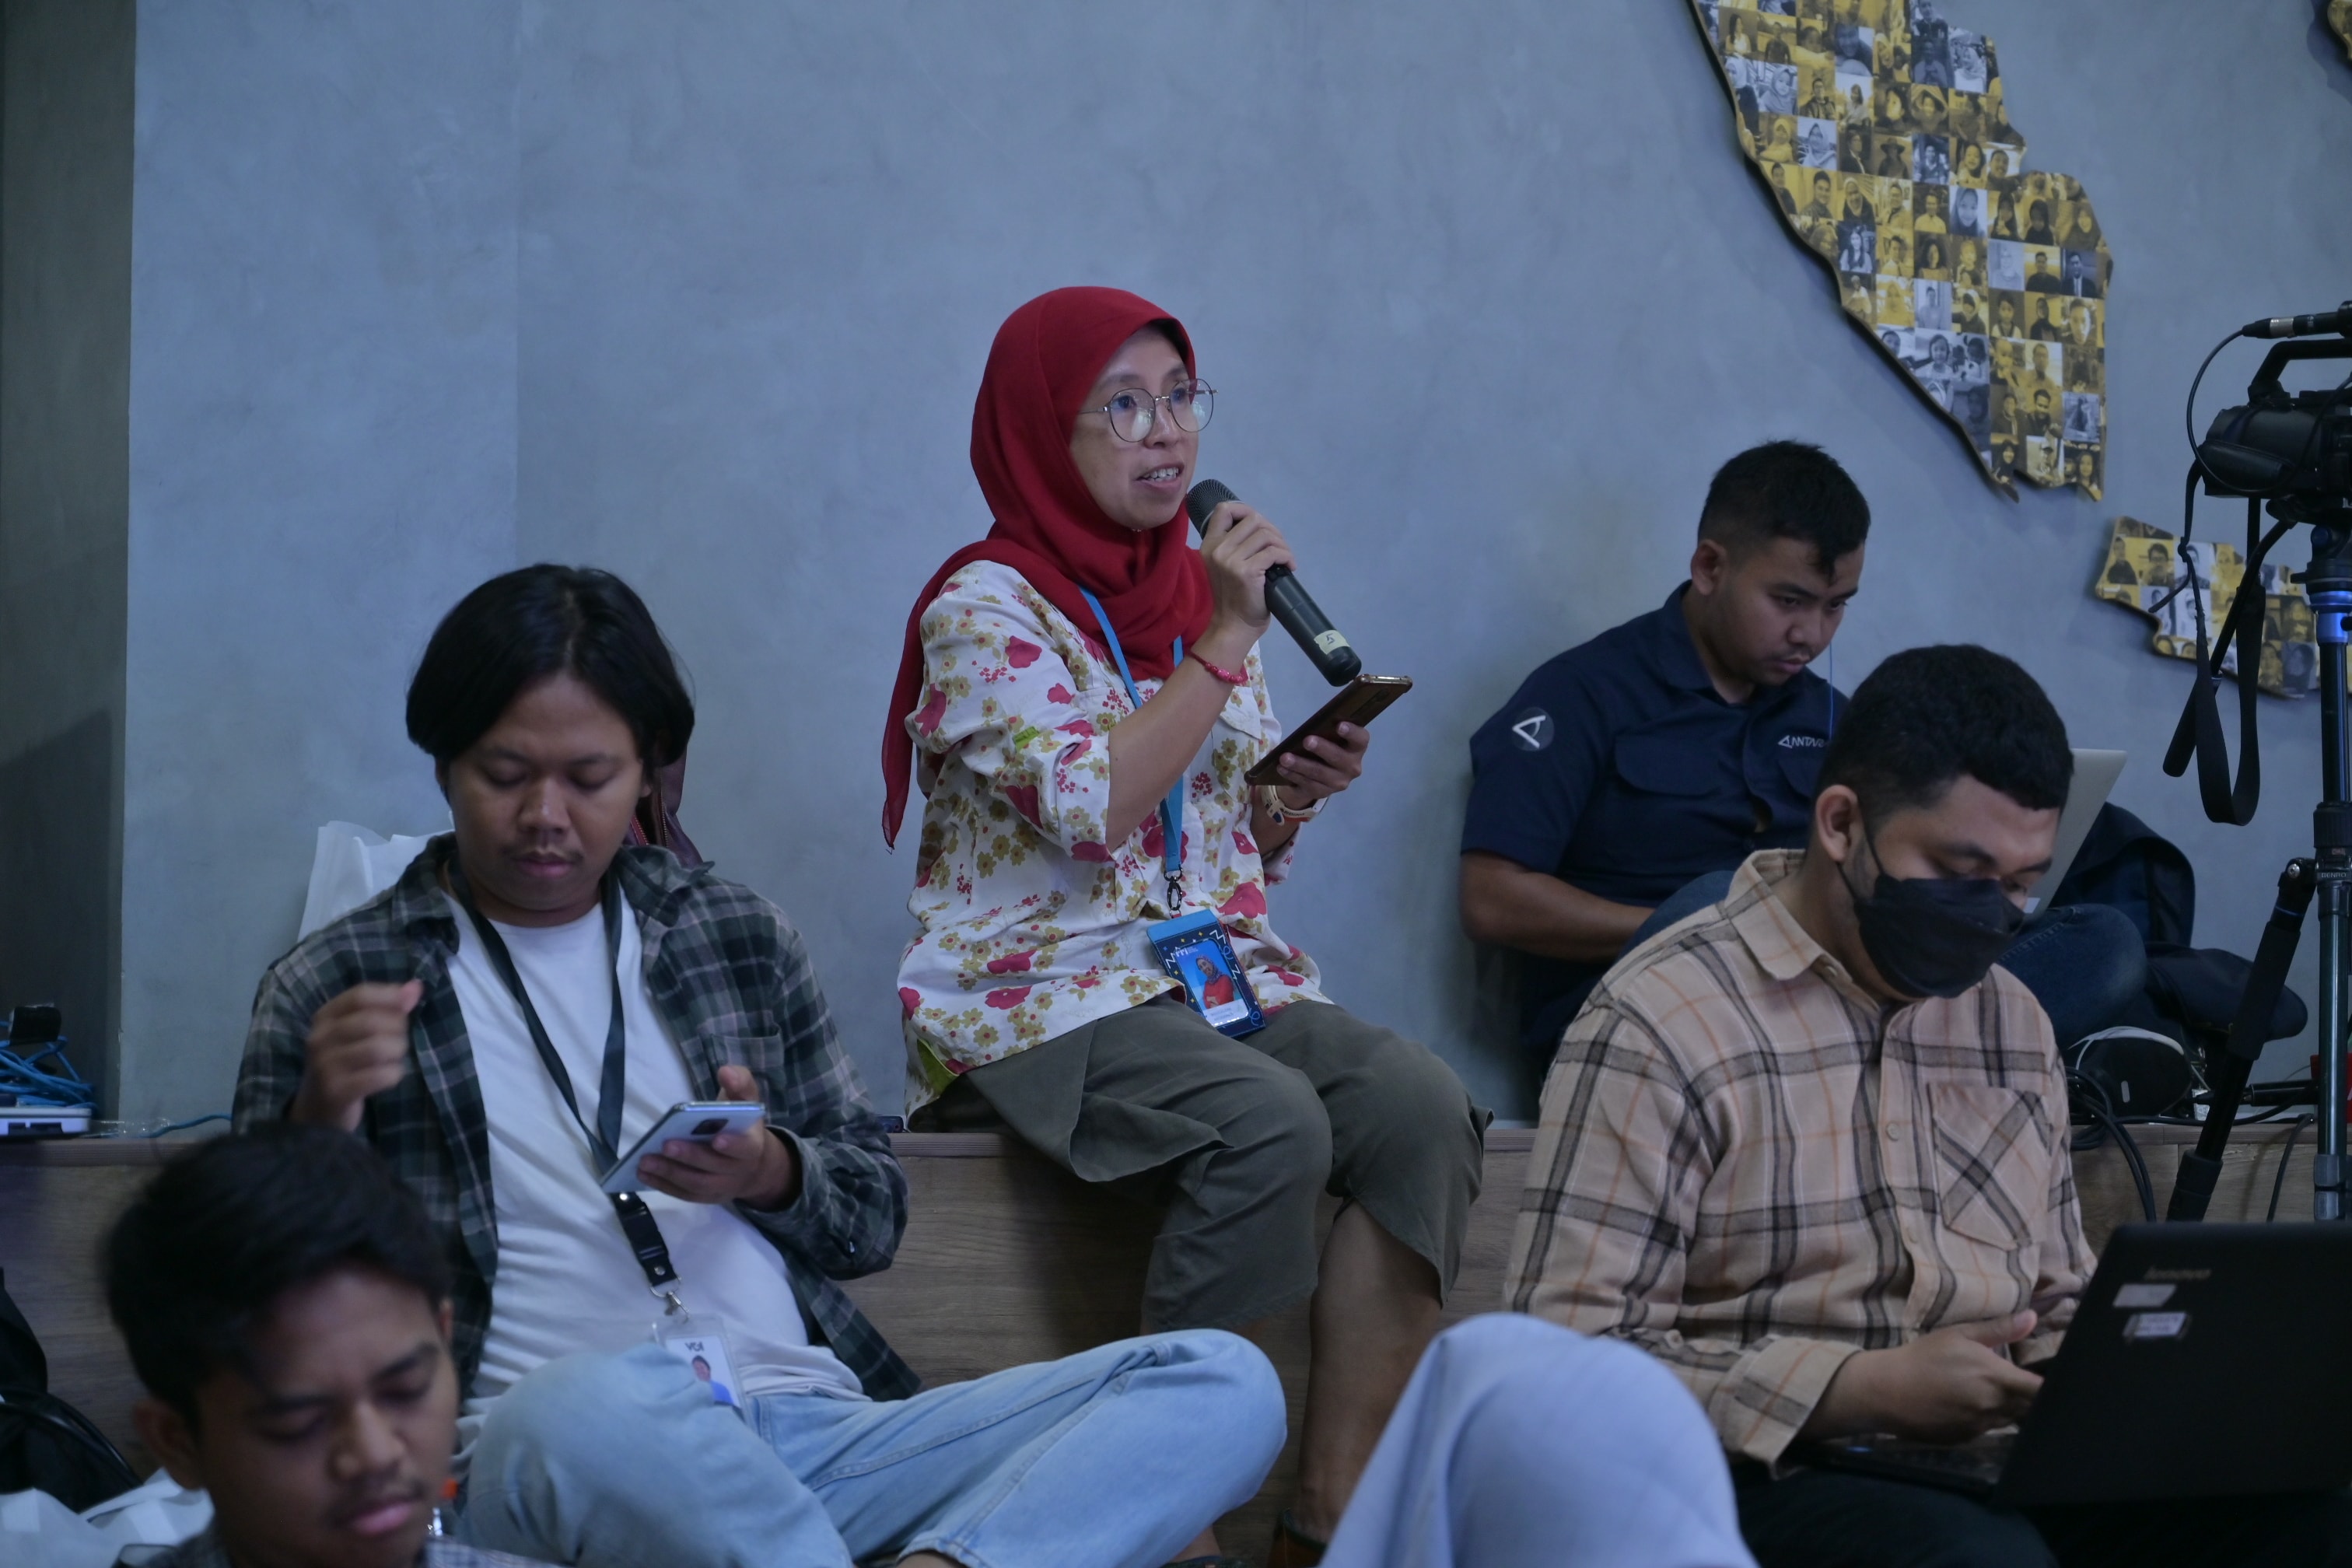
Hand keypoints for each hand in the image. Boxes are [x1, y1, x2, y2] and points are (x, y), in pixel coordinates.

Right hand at [290, 981, 421, 1130]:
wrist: (317, 1109)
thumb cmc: (345, 1062)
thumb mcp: (357, 1031)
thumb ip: (387, 1007)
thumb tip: (415, 986)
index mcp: (324, 1017)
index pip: (360, 995)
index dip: (390, 996)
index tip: (406, 1003)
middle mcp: (319, 1038)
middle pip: (372, 1021)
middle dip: (397, 1028)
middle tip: (398, 1039)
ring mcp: (325, 1066)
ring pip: (379, 1048)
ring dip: (397, 1051)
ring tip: (394, 1057)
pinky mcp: (337, 1091)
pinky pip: (380, 1075)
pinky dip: (394, 1073)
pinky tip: (389, 1075)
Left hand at [639, 1064, 801, 1210]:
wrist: (752, 1165)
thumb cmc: (742, 1126)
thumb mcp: (746, 1101)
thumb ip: (740, 1083)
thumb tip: (726, 1072)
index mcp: (752, 1144)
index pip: (746, 1147)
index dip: (733, 1145)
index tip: (717, 1139)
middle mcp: (739, 1169)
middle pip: (715, 1167)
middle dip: (690, 1156)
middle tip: (666, 1144)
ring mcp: (722, 1186)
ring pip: (697, 1184)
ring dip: (670, 1173)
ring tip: (645, 1160)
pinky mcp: (705, 1197)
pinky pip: (685, 1194)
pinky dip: (664, 1185)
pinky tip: (644, 1173)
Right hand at [1195, 500, 1295, 659]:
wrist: (1234, 625)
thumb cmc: (1233, 597)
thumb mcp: (1226, 565)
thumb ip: (1234, 544)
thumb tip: (1260, 526)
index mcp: (1210, 544)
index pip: (1223, 509)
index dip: (1245, 509)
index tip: (1260, 526)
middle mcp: (1217, 549)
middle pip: (1253, 519)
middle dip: (1272, 530)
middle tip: (1279, 548)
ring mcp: (1230, 560)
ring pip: (1265, 534)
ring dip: (1282, 544)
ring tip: (1284, 559)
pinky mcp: (1247, 571)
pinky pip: (1274, 552)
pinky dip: (1286, 557)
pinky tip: (1289, 567)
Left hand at [1275, 721, 1370, 807]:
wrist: (1318, 775)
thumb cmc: (1324, 747)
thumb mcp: (1327, 738)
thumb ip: (1325, 732)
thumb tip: (1308, 728)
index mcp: (1357, 748)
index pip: (1361, 739)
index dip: (1352, 732)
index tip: (1339, 725)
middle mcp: (1352, 766)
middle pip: (1339, 758)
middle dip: (1322, 749)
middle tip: (1307, 740)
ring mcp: (1339, 782)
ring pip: (1320, 773)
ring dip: (1300, 764)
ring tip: (1284, 757)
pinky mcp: (1323, 792)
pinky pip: (1307, 783)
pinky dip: (1293, 775)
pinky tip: (1282, 768)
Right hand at [1808, 1313, 2043, 1443]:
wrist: (1886, 1390)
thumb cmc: (1923, 1356)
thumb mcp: (1959, 1335)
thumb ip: (1999, 1329)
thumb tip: (2032, 1318)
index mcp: (1996, 1378)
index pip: (2042, 1391)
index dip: (2055, 1389)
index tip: (2058, 1382)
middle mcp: (1994, 1407)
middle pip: (2031, 1409)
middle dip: (2031, 1399)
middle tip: (2021, 1385)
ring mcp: (1981, 1427)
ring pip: (2011, 1420)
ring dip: (2009, 1408)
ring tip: (1989, 1393)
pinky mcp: (1967, 1440)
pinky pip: (1988, 1429)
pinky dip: (1986, 1419)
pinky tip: (1966, 1406)